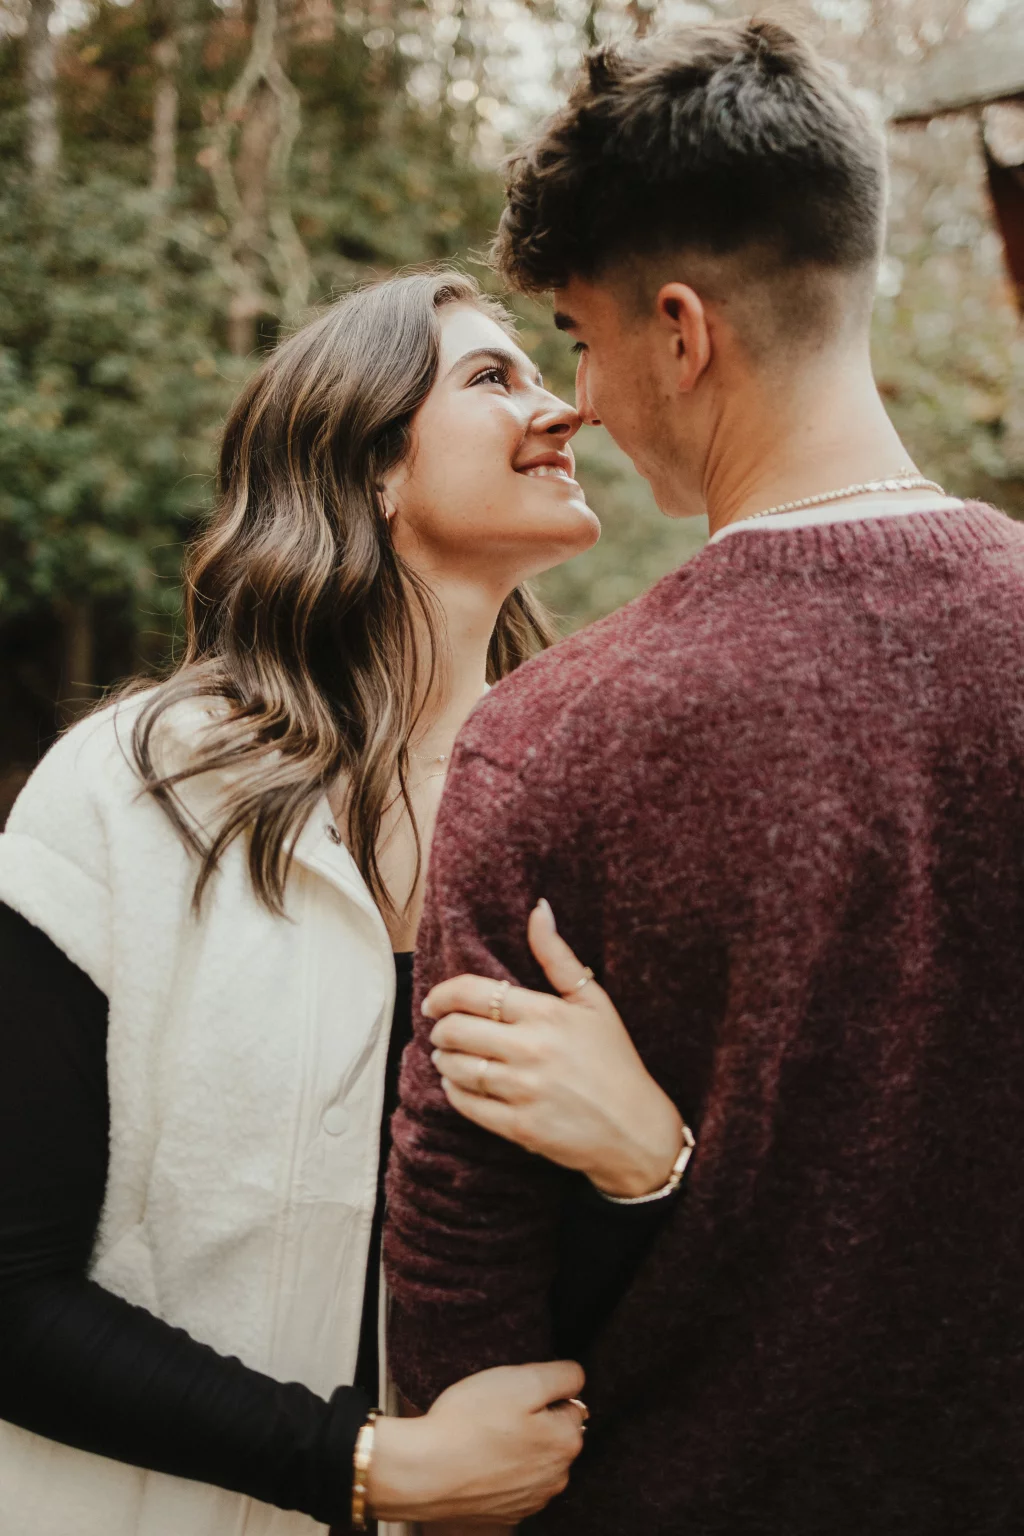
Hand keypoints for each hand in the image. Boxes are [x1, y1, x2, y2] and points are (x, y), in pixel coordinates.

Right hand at [366, 1360, 585, 1523]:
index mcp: (566, 1442)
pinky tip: (477, 1458)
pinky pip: (512, 1482)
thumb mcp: (522, 1379)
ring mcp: (531, 1499)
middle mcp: (556, 1477)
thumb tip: (577, 1379)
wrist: (422, 1472)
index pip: (569, 1403)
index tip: (515, 1394)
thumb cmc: (469, 1423)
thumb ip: (563, 1375)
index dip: (541, 1392)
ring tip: (483, 1435)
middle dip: (533, 1420)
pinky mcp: (506, 1512)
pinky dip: (499, 1470)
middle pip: (553, 1433)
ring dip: (517, 1447)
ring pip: (533, 1459)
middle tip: (496, 1411)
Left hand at [424, 900, 684, 1198]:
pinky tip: (458, 1085)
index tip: (434, 1001)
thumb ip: (558, 957)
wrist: (636, 1130)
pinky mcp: (519, 1127)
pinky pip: (466, 1104)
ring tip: (447, 1055)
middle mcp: (531, 1050)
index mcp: (546, 1013)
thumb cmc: (614, 1060)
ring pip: (456, 1067)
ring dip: (443, 1059)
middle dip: (440, 1028)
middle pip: (456, 1030)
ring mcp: (524, 1090)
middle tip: (442, 1030)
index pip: (473, 993)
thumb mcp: (594, 1002)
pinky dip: (453, 1092)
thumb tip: (538, 909)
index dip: (442, 995)